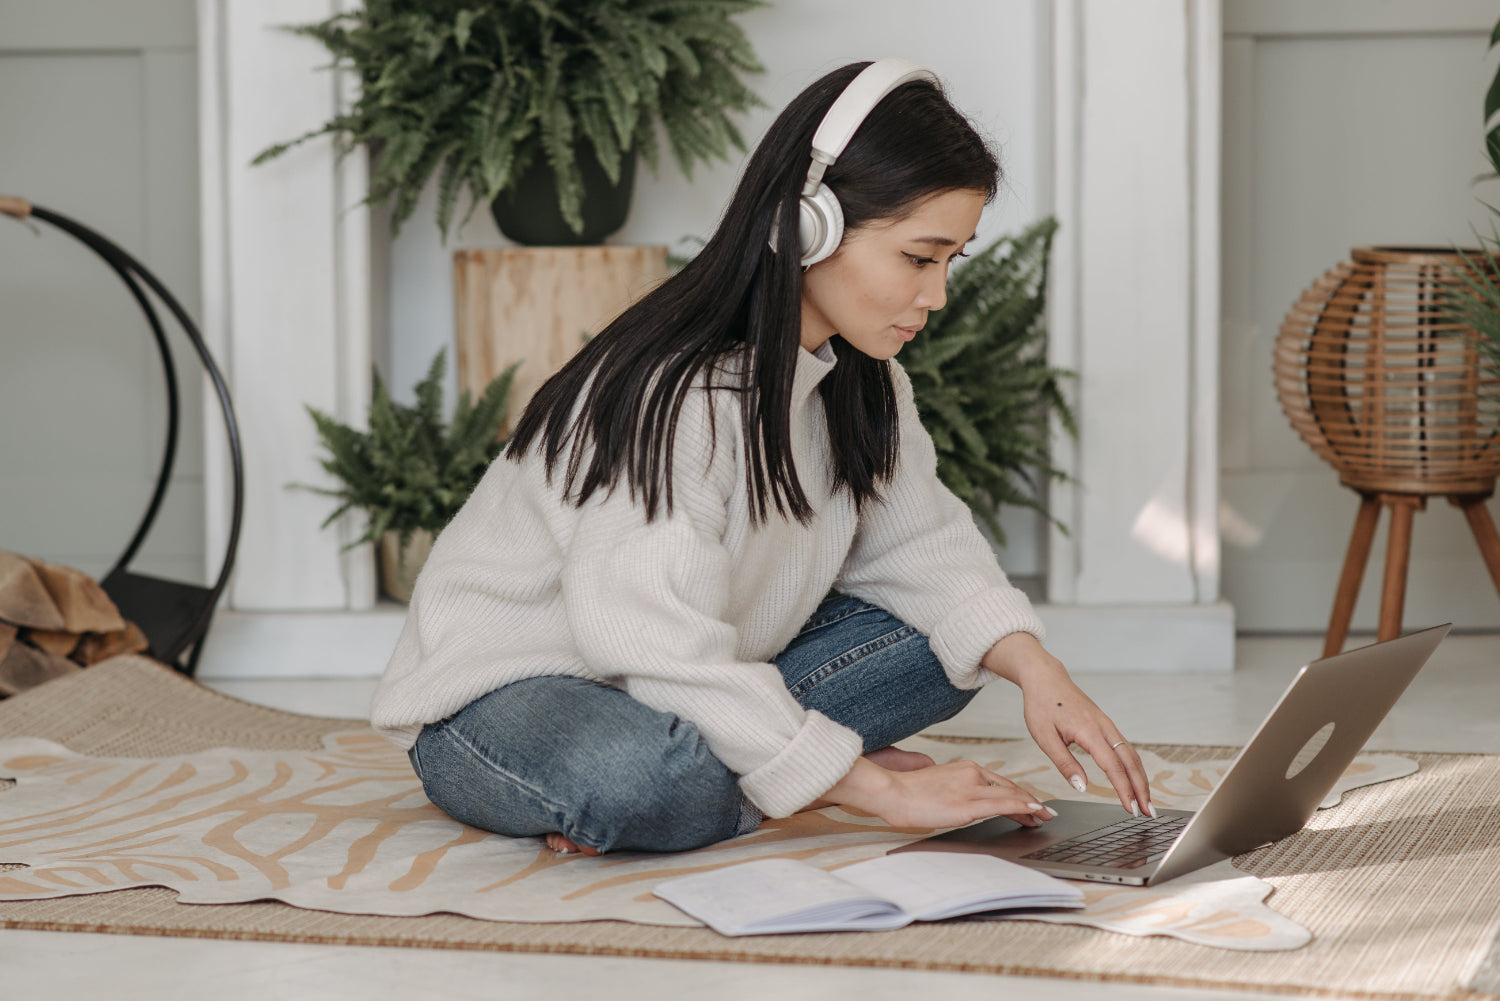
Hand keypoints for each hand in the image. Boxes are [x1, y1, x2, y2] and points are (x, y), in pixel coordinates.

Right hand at [820, 756, 1055, 829]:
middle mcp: (972, 774)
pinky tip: (1036, 812)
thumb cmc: (906, 793)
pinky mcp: (969, 804)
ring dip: (1032, 807)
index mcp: (963, 768)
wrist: (891, 791)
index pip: (998, 782)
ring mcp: (971, 788)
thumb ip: (952, 789)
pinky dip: (1024, 807)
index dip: (1017, 793)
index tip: (1029, 802)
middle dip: (1030, 801)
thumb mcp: (935, 785)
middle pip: (1009, 788)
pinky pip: (1004, 804)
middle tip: (1045, 812)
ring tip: (1045, 816)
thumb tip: (956, 801)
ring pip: (1011, 795)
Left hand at [982, 632, 1153, 817]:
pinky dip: (1133, 766)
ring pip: (1131, 754)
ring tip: (1146, 801)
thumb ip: (1064, 763)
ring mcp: (1107, 724)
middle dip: (1142, 788)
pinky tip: (1134, 779)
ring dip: (1141, 778)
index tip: (1131, 809)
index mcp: (1088, 731)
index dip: (1123, 789)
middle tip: (1149, 813)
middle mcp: (1104, 727)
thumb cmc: (1041, 705)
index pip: (1112, 766)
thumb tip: (1082, 787)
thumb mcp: (1044, 737)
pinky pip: (1125, 747)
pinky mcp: (1105, 724)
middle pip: (1131, 761)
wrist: (1045, 677)